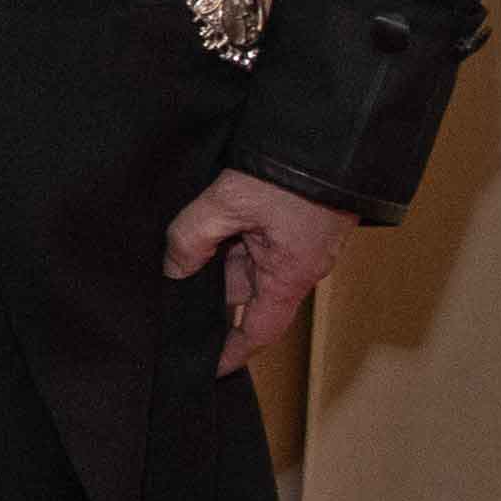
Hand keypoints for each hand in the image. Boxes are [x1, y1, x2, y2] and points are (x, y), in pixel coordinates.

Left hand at [163, 169, 353, 372]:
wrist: (332, 132)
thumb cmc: (292, 172)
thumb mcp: (229, 202)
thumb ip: (193, 237)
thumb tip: (173, 269)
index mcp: (289, 275)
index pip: (259, 330)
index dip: (233, 352)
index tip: (208, 367)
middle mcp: (298, 264)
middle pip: (244, 289)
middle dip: (209, 287)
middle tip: (168, 285)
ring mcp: (298, 242)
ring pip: (246, 259)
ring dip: (216, 253)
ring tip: (179, 243)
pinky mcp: (296, 219)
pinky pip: (256, 237)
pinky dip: (230, 233)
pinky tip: (203, 217)